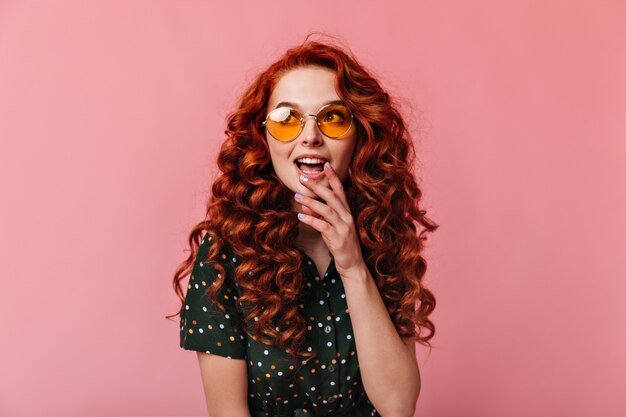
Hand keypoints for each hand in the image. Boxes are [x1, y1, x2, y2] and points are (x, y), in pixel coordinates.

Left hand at [295, 162, 365, 278]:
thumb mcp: (329, 228)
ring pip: (326, 209)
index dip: (334, 177)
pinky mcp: (338, 238)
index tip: (326, 165)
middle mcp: (347, 217)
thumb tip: (306, 205)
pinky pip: (323, 226)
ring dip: (311, 202)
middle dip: (317, 186)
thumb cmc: (341, 245)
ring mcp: (343, 227)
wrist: (353, 265)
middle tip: (303, 178)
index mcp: (347, 212)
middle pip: (332, 196)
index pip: (340, 191)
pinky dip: (311, 220)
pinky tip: (300, 216)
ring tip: (297, 196)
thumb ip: (319, 216)